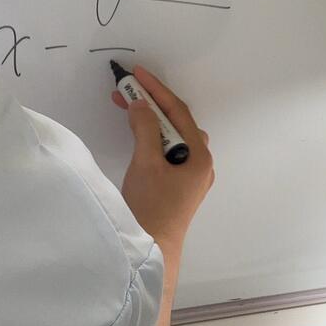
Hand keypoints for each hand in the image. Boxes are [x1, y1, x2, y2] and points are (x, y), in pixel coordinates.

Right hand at [114, 66, 213, 254]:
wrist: (152, 251)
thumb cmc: (152, 208)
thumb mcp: (146, 163)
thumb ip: (145, 129)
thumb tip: (141, 105)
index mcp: (199, 156)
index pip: (178, 112)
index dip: (156, 90)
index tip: (137, 74)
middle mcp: (200, 163)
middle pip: (176, 123)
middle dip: (150, 104)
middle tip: (125, 90)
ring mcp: (190, 176)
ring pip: (170, 137)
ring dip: (149, 120)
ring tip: (126, 107)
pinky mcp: (178, 186)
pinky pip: (166, 151)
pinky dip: (150, 138)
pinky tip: (135, 133)